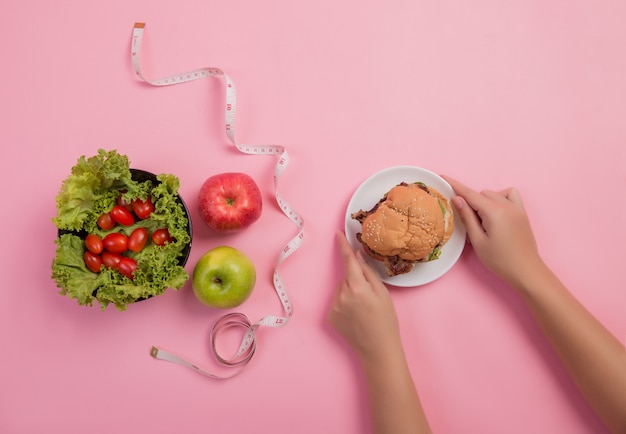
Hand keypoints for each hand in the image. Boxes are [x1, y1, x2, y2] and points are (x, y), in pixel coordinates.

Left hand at [327, 231, 402, 361]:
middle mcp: (342, 295)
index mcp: (358, 288)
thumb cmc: (385, 321)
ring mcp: (334, 307)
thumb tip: (358, 256)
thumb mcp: (383, 294)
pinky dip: (344, 304)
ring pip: (341, 289)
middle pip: (347, 277)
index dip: (343, 246)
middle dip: (355, 280)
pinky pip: (337, 301)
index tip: (337, 233)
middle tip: (369, 296)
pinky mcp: (330, 316)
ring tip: (363, 309)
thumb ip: (368, 273)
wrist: (377, 349)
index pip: (348, 261)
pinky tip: (355, 316)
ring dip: (350, 292)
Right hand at [442, 176, 543, 287]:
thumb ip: (467, 218)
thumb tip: (457, 199)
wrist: (526, 271)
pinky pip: (510, 195)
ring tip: (484, 222)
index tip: (444, 177)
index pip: (470, 194)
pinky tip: (497, 212)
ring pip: (494, 194)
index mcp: (495, 212)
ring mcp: (517, 208)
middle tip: (470, 224)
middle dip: (472, 203)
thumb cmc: (500, 261)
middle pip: (481, 194)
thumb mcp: (478, 241)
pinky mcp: (522, 213)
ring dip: (485, 202)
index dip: (456, 186)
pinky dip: (500, 198)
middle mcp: (507, 206)